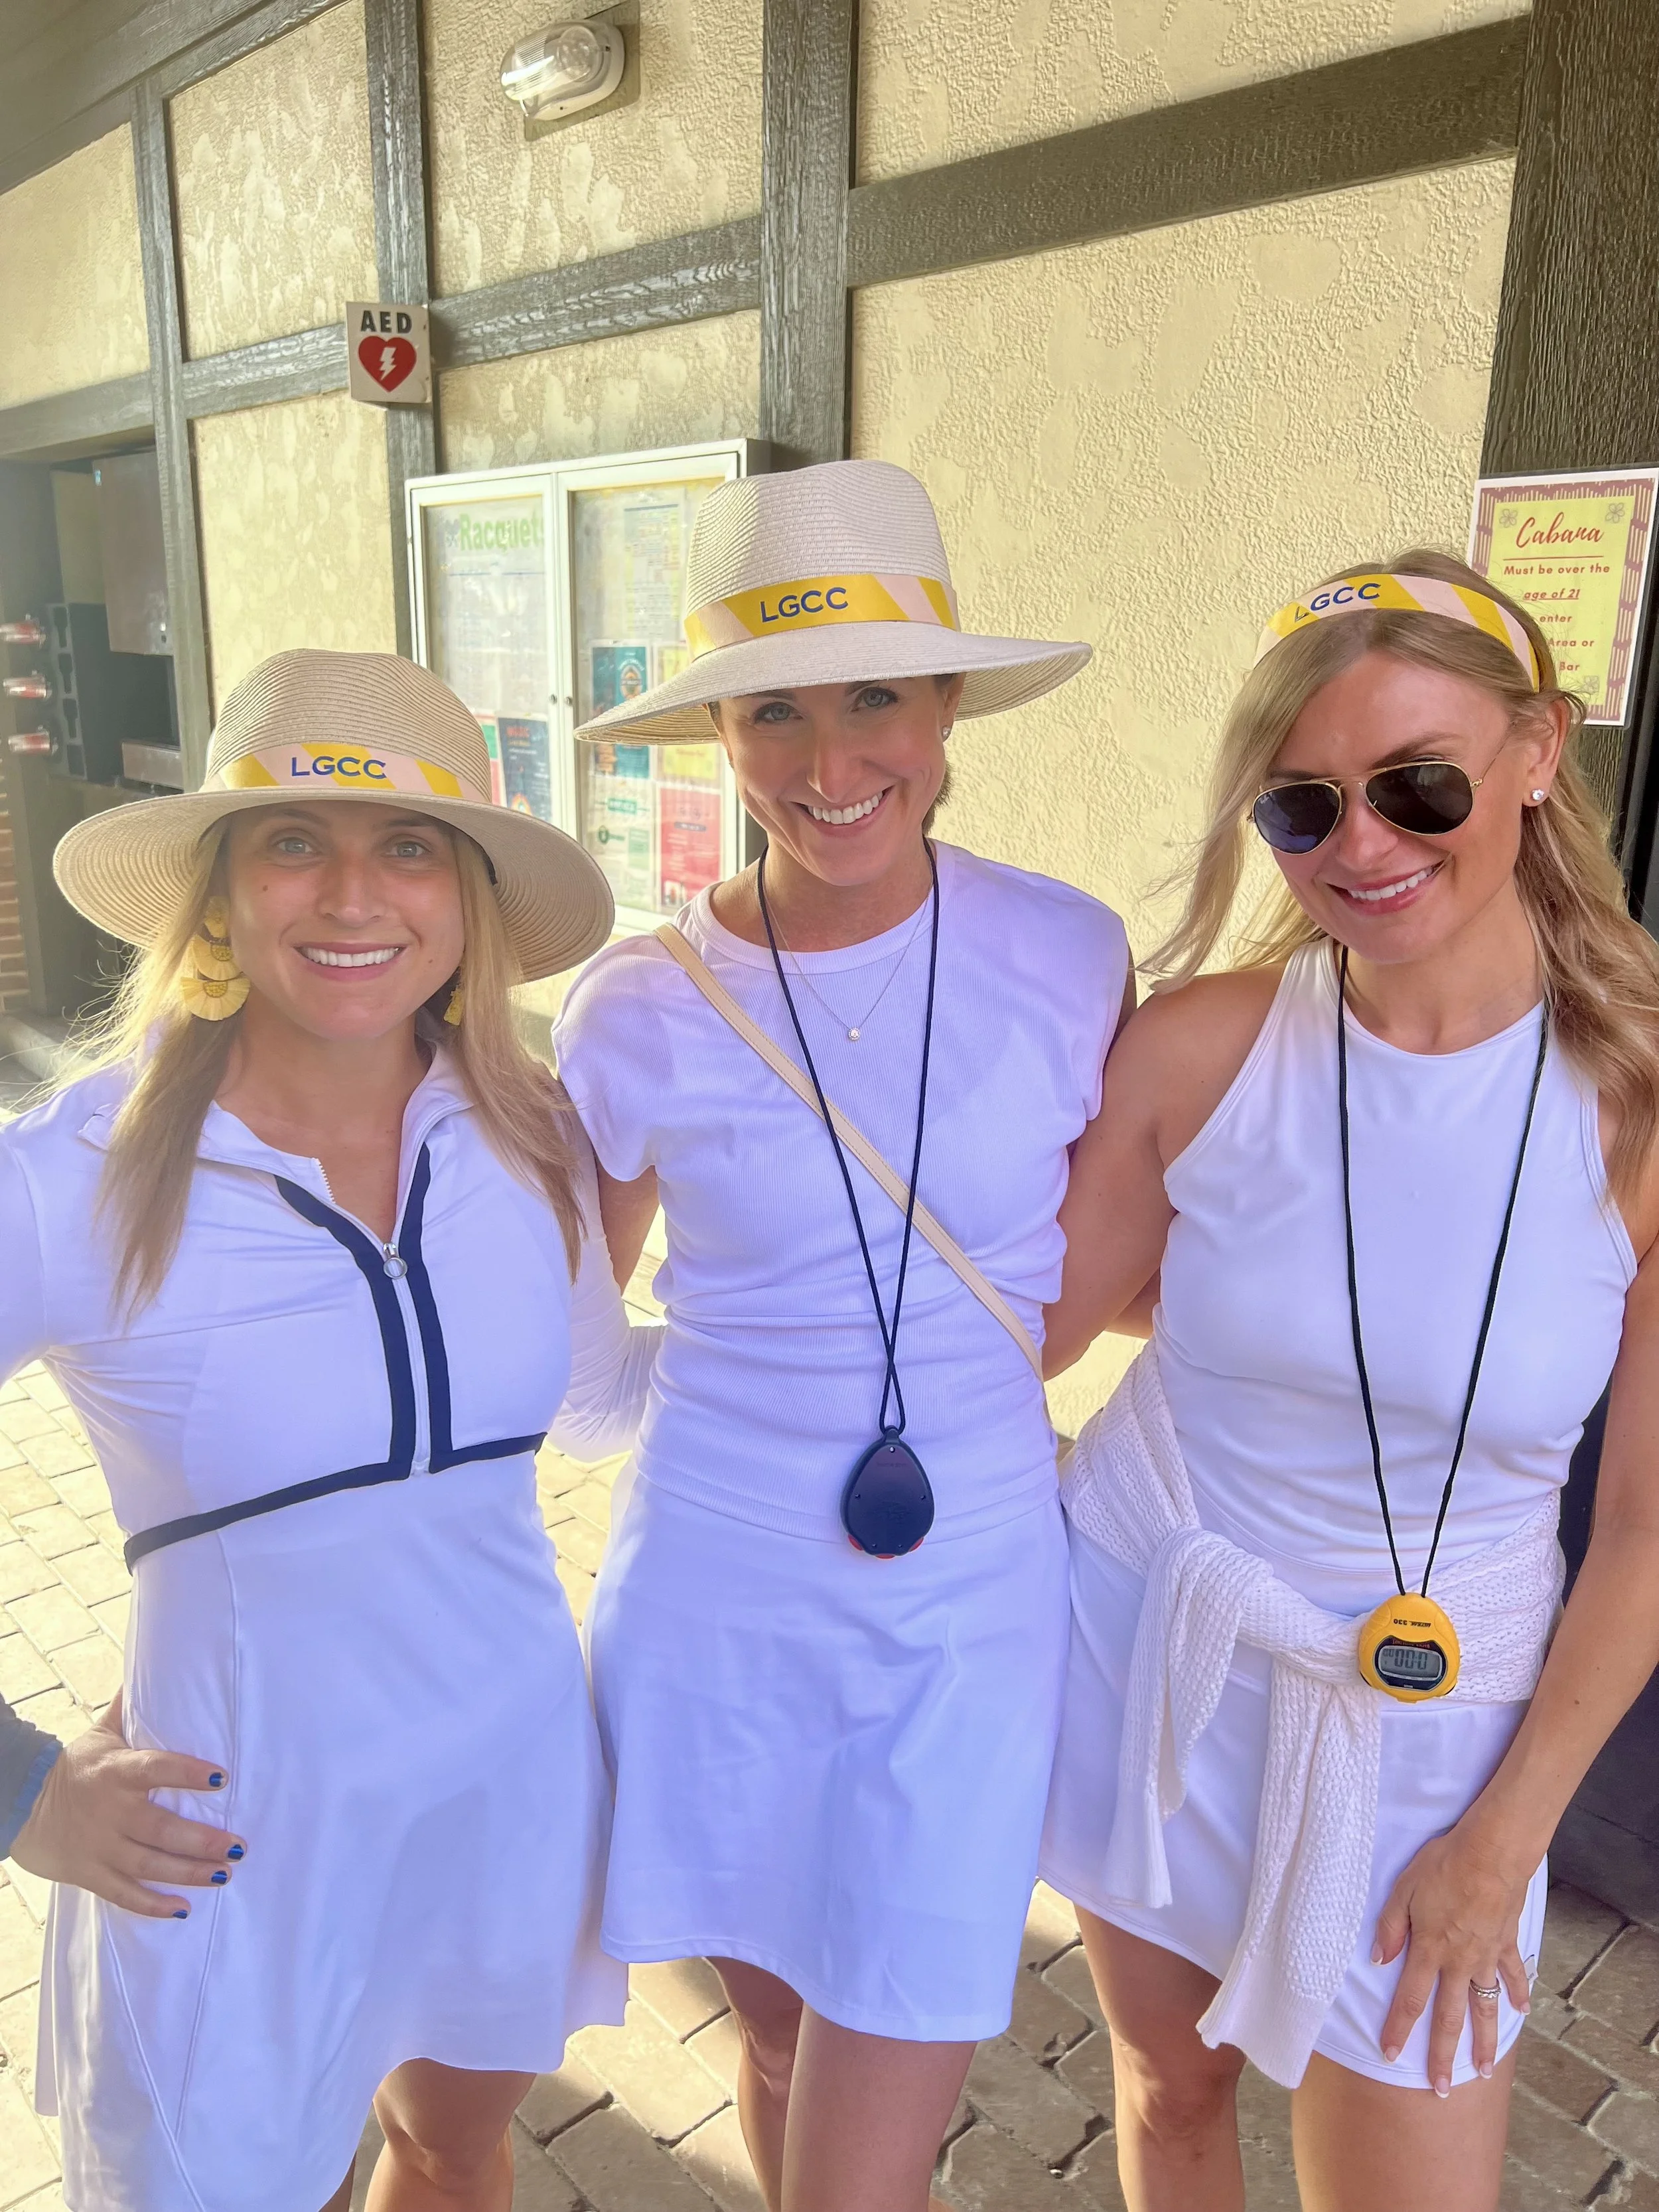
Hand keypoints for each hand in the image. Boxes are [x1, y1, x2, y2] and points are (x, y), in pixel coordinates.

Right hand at [11, 1693, 244, 1919]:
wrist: (21, 1805)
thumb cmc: (75, 1766)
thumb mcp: (101, 1733)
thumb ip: (130, 1707)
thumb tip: (157, 1658)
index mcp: (117, 1771)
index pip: (157, 1769)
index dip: (188, 1773)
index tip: (223, 1777)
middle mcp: (112, 1811)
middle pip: (161, 1829)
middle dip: (201, 1840)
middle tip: (239, 1846)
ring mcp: (101, 1847)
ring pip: (150, 1865)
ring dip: (189, 1873)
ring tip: (225, 1875)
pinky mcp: (91, 1874)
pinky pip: (124, 1894)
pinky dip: (153, 1905)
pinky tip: (183, 1910)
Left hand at [1372, 1818, 1532, 2094]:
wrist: (1492, 1854)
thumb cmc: (1443, 1865)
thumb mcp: (1403, 1889)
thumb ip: (1390, 1927)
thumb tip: (1377, 1960)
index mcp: (1429, 1950)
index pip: (1410, 1999)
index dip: (1397, 2028)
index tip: (1388, 2055)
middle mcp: (1459, 1962)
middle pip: (1449, 2017)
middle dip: (1442, 2055)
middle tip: (1443, 2090)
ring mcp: (1487, 1956)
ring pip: (1485, 2007)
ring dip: (1484, 2041)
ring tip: (1483, 2070)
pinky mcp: (1507, 1942)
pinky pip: (1513, 1974)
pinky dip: (1519, 1993)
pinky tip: (1522, 2012)